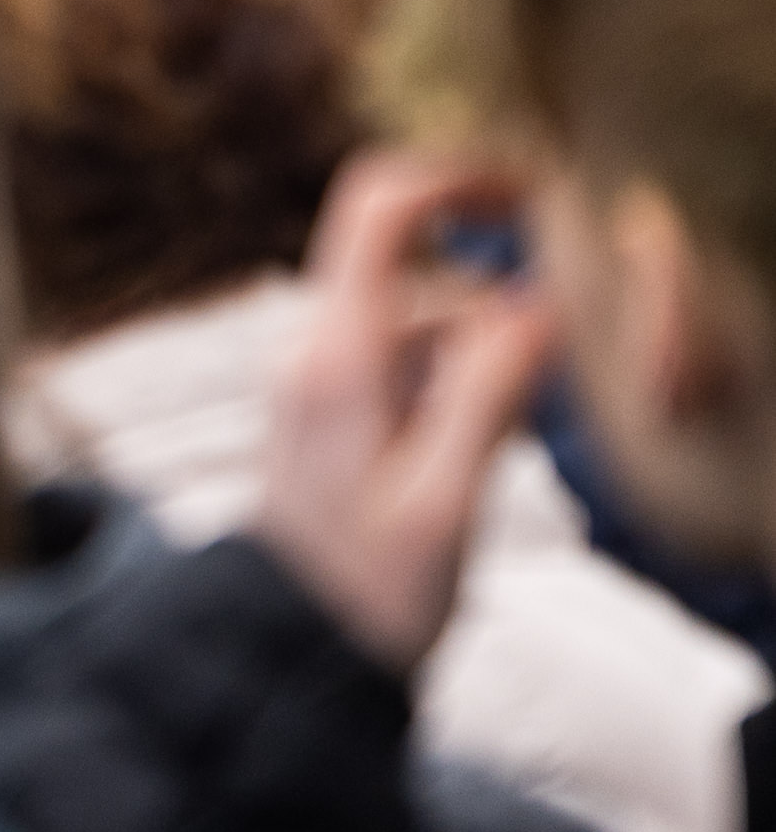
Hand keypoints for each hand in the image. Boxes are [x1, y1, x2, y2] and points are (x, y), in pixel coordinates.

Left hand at [256, 144, 561, 671]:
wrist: (291, 657)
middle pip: (424, 272)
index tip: (533, 187)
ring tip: (500, 452)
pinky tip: (477, 459)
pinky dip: (462, 390)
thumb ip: (490, 392)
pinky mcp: (336, 414)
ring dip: (485, 361)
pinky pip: (414, 369)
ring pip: (427, 325)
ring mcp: (321, 380)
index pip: (379, 206)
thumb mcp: (445, 498)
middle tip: (539, 393)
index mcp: (336, 355)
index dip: (456, 173)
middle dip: (498, 310)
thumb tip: (536, 302)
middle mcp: (316, 351)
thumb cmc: (368, 593)